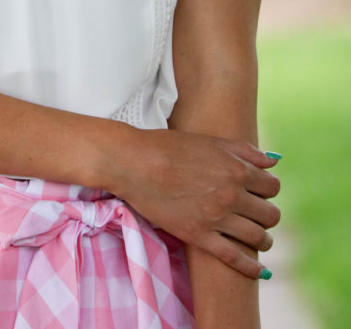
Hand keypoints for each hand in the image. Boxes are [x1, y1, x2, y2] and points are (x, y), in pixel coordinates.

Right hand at [114, 130, 280, 277]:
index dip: (268, 189)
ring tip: (259, 238)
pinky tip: (258, 271)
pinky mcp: (199, 236)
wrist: (135, 163)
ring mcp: (216, 217)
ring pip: (259, 238)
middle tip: (256, 214)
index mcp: (236, 169)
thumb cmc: (170, 146)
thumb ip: (245, 150)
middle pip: (270, 214)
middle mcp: (232, 194)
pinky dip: (251, 267)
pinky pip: (235, 258)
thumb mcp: (210, 141)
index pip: (272, 187)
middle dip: (267, 214)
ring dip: (264, 239)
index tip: (259, 192)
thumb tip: (275, 161)